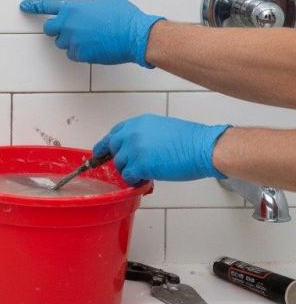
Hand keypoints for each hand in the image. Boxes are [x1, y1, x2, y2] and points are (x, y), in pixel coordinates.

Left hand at [19, 0, 163, 66]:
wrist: (136, 36)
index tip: (24, 6)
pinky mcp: (80, 55)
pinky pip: (72, 54)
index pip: (46, 6)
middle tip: (72, 27)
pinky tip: (93, 46)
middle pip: (49, 29)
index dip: (34, 6)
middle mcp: (68, 25)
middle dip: (56, 28)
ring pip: (61, 43)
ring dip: (69, 40)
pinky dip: (78, 52)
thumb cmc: (123, 16)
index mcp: (72, 8)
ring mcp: (73, 41)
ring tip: (89, 36)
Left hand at [93, 114, 231, 183]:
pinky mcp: (139, 165)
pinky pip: (128, 177)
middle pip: (112, 148)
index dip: (107, 144)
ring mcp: (133, 150)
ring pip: (120, 165)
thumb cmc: (190, 140)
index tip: (100, 151)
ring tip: (146, 173)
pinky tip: (145, 180)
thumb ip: (144, 136)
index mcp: (138, 123)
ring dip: (130, 171)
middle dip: (119, 159)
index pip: (114, 133)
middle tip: (127, 167)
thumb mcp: (161, 128)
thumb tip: (138, 148)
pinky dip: (135, 181)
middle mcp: (131, 134)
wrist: (202, 148)